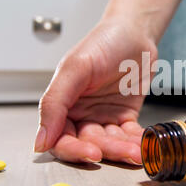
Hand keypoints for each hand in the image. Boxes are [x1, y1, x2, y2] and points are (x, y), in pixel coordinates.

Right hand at [33, 19, 157, 164]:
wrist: (135, 32)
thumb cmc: (104, 42)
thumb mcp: (75, 68)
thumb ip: (54, 103)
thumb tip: (40, 141)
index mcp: (63, 104)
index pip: (61, 138)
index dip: (74, 150)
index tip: (92, 153)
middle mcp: (81, 114)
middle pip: (89, 144)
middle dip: (108, 150)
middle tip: (125, 152)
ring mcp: (104, 116)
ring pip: (111, 143)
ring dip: (125, 149)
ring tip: (139, 152)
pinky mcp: (124, 116)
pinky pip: (129, 136)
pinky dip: (137, 142)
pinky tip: (145, 145)